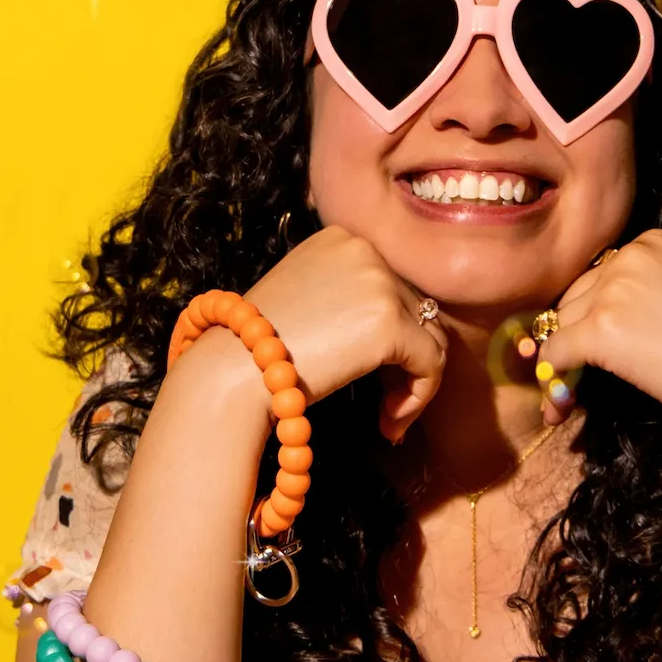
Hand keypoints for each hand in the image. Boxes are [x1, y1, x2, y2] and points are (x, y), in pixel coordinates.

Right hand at [245, 225, 446, 442]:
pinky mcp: (389, 321)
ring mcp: (379, 281)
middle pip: (416, 310)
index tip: (374, 375)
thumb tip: (403, 332)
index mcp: (341, 239)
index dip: (391, 336)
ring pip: (430, 338)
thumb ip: (347, 298)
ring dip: (414, 382)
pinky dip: (418, 398)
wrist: (230, 370)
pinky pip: (430, 364)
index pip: (392, 287)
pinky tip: (390, 423)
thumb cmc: (258, 349)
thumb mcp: (304, 297)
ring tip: (389, 417)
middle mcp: (364, 249)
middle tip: (386, 405)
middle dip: (405, 362)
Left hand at [535, 229, 661, 431]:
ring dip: (562, 364)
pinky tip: (560, 408)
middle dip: (574, 338)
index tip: (598, 348)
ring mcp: (614, 290)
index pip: (598, 276)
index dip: (592, 314)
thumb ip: (637, 296)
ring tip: (566, 398)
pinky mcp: (601, 329)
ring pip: (561, 326)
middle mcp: (630, 255)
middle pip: (574, 298)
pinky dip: (554, 384)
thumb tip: (575, 329)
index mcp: (652, 241)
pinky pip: (555, 354)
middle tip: (577, 377)